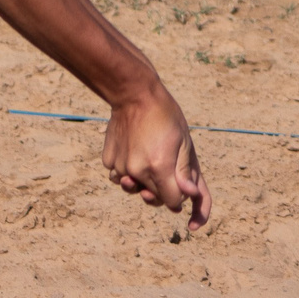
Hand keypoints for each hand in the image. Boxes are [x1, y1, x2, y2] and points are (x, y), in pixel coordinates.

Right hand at [101, 80, 208, 229]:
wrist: (134, 94)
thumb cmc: (165, 116)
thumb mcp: (184, 142)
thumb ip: (186, 173)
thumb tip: (189, 197)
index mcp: (160, 168)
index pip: (173, 203)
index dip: (180, 197)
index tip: (182, 186)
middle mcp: (137, 172)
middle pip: (153, 198)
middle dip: (162, 190)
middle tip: (166, 167)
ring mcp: (120, 167)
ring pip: (134, 188)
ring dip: (142, 181)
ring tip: (147, 157)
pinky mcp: (109, 161)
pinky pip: (119, 175)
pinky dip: (127, 170)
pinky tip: (133, 150)